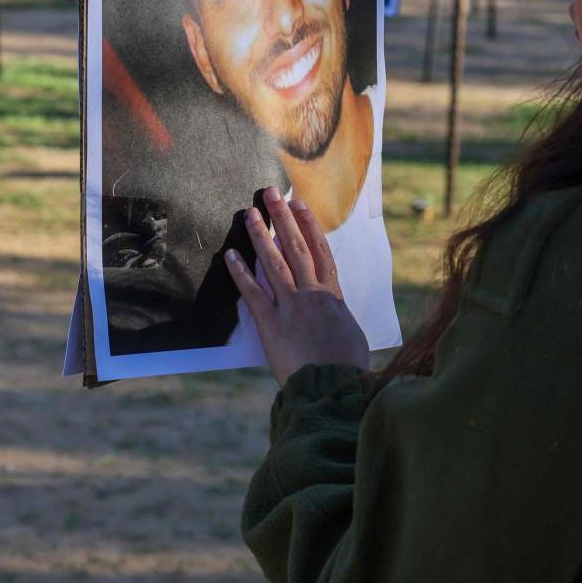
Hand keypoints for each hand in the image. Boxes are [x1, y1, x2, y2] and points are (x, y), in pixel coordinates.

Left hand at [226, 187, 369, 384]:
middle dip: (283, 218)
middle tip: (271, 193)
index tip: (299, 205)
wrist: (332, 389)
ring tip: (250, 214)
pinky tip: (231, 255)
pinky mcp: (270, 324)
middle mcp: (311, 294)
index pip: (320, 251)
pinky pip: (253, 293)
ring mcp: (290, 306)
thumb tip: (333, 306)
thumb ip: (338, 314)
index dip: (309, 225)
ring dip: (261, 236)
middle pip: (296, 247)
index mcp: (332, 295)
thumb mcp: (350, 334)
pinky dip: (241, 273)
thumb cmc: (346, 367)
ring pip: (274, 263)